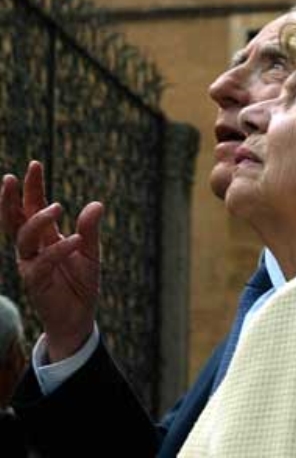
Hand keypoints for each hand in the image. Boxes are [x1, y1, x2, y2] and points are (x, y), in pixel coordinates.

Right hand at [0, 161, 103, 361]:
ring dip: (37, 220)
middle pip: (15, 219)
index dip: (32, 187)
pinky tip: (76, 239)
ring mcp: (32, 264)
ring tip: (57, 207)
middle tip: (14, 177)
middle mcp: (33, 249)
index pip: (33, 208)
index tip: (34, 164)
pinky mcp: (36, 282)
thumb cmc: (81, 284)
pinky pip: (44, 262)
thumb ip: (90, 230)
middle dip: (12, 198)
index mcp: (45, 238)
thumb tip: (97, 203)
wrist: (79, 317)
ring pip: (23, 238)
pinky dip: (60, 249)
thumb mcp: (91, 253)